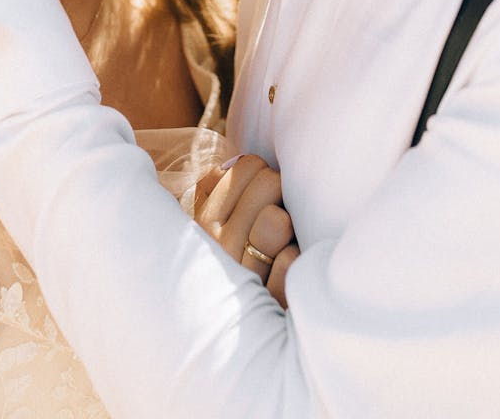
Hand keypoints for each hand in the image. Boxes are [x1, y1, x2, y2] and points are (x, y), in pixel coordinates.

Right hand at [195, 154, 298, 308]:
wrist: (231, 340)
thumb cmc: (231, 268)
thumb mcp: (214, 228)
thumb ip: (220, 190)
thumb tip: (237, 160)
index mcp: (203, 220)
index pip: (246, 165)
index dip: (264, 176)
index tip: (264, 197)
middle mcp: (217, 244)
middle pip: (269, 182)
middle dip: (281, 194)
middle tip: (280, 217)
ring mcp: (240, 274)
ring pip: (277, 219)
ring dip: (289, 228)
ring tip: (285, 242)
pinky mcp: (268, 303)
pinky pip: (290, 261)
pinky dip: (296, 261)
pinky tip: (291, 271)